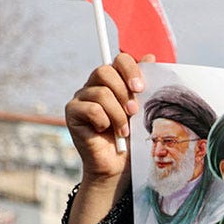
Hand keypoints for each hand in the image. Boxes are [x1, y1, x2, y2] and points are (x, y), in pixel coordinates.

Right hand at [65, 53, 152, 184]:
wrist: (118, 166)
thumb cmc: (132, 140)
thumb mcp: (143, 111)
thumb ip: (144, 86)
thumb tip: (151, 56)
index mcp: (113, 82)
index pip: (119, 60)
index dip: (131, 69)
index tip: (140, 88)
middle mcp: (94, 86)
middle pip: (105, 71)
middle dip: (123, 91)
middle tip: (133, 111)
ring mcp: (81, 98)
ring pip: (101, 93)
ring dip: (118, 114)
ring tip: (123, 131)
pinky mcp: (72, 112)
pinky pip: (91, 109)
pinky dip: (104, 122)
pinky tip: (106, 132)